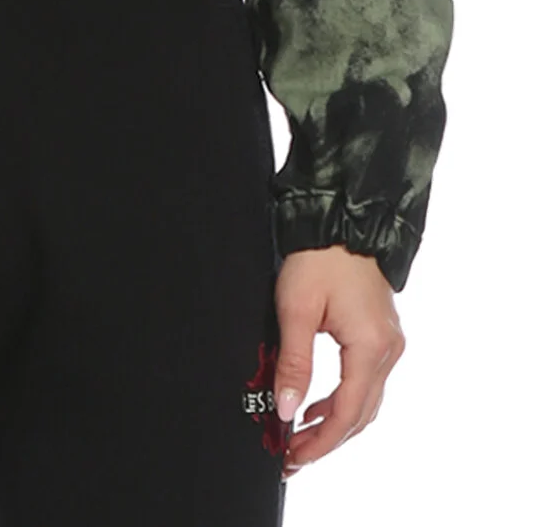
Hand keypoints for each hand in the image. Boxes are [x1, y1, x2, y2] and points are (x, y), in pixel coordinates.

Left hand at [274, 245, 405, 478]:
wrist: (343, 218)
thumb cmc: (320, 257)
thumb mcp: (296, 308)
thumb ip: (293, 363)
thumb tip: (286, 409)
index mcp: (370, 347)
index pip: (347, 413)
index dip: (320, 441)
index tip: (292, 456)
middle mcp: (388, 350)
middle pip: (361, 414)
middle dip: (326, 439)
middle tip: (292, 455)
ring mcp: (388, 343)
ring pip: (365, 401)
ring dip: (335, 423)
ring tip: (300, 436)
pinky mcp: (381, 335)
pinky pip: (366, 381)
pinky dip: (343, 400)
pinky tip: (318, 404)